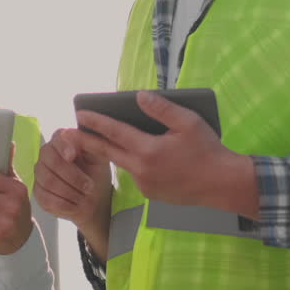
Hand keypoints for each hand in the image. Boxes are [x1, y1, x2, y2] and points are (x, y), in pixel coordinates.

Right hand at [35, 128, 110, 253]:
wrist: (95, 198)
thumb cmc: (96, 173)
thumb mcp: (100, 158)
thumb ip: (90, 144)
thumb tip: (75, 135)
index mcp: (62, 140)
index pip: (58, 138)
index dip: (64, 147)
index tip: (72, 156)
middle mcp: (47, 154)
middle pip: (51, 162)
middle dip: (73, 176)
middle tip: (90, 186)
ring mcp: (40, 173)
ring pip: (49, 182)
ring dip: (71, 191)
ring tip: (85, 195)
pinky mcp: (38, 192)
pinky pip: (47, 199)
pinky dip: (66, 204)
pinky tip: (76, 204)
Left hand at [69, 90, 258, 216]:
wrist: (223, 185)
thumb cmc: (208, 150)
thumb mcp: (188, 122)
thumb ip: (161, 108)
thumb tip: (139, 96)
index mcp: (148, 150)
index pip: (114, 133)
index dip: (95, 122)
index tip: (79, 113)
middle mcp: (142, 170)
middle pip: (107, 152)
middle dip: (86, 141)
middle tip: (67, 133)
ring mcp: (145, 185)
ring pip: (123, 163)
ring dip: (111, 151)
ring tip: (100, 138)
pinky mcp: (151, 194)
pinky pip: (136, 174)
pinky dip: (133, 163)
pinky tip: (137, 155)